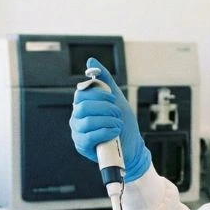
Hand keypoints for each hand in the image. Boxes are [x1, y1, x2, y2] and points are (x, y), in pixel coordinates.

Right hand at [69, 58, 150, 181]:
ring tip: (118, 124)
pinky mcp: (82, 146)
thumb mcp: (116, 99)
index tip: (113, 98)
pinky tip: (115, 132)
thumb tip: (91, 61)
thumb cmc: (123, 124)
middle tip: (118, 113)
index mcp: (82, 106)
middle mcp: (77, 118)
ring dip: (109, 121)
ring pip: (88, 121)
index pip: (81, 93)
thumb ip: (104, 80)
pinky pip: (90, 136)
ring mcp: (78, 133)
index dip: (98, 94)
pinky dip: (106, 132)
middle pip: (83, 107)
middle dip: (106, 108)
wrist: (132, 148)